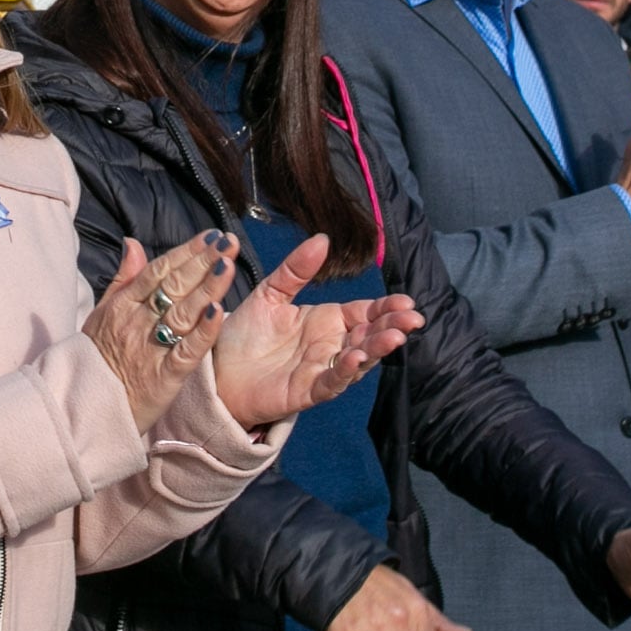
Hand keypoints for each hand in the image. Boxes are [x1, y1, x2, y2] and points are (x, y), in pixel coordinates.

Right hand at [81, 232, 237, 431]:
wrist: (83, 407)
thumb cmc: (94, 358)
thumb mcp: (102, 313)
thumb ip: (122, 277)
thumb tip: (133, 242)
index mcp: (123, 304)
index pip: (159, 271)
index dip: (186, 252)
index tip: (211, 236)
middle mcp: (137, 322)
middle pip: (174, 286)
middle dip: (203, 261)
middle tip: (226, 242)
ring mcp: (150, 349)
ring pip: (182, 313)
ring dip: (207, 287)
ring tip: (228, 265)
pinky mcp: (163, 377)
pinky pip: (186, 351)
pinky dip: (202, 331)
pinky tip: (219, 312)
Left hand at [210, 232, 422, 429]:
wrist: (217, 370)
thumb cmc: (245, 335)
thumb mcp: (270, 293)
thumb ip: (296, 269)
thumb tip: (322, 239)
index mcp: (326, 321)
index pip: (364, 312)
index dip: (386, 307)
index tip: (406, 301)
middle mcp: (330, 346)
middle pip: (369, 335)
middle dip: (392, 327)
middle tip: (412, 318)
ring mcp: (321, 370)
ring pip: (358, 360)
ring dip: (376, 349)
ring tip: (394, 337)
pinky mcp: (306, 391)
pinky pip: (331, 382)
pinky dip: (345, 372)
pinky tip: (356, 358)